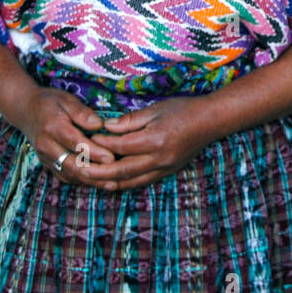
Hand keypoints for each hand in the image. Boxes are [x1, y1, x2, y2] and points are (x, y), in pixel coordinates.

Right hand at [11, 87, 117, 186]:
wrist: (24, 111)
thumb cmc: (49, 103)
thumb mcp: (66, 99)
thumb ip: (82, 112)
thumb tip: (99, 124)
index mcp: (53, 128)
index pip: (76, 144)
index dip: (94, 152)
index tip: (112, 157)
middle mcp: (47, 146)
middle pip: (72, 164)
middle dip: (95, 172)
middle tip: (117, 175)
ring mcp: (46, 158)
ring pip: (70, 174)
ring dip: (91, 181)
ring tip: (112, 184)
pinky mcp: (47, 164)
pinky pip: (66, 176)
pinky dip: (82, 181)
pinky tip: (99, 182)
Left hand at [82, 97, 208, 191]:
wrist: (211, 121)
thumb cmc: (183, 110)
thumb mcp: (155, 109)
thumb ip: (130, 121)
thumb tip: (106, 128)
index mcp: (155, 139)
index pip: (121, 146)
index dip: (102, 144)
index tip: (87, 139)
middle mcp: (159, 158)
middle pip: (122, 170)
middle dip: (98, 171)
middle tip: (80, 168)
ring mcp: (164, 168)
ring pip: (131, 181)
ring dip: (110, 181)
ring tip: (91, 179)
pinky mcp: (168, 172)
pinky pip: (142, 181)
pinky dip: (126, 183)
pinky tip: (113, 181)